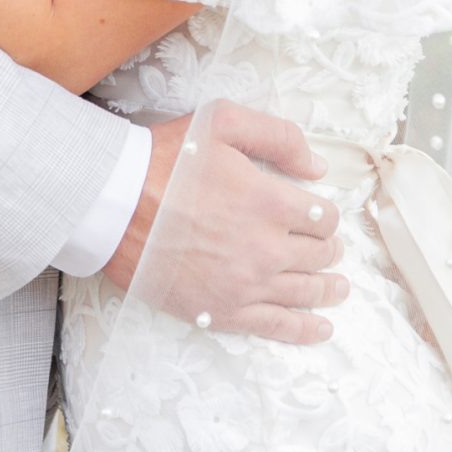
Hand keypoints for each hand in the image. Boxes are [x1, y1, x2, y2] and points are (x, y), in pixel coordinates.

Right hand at [102, 106, 346, 344]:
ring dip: (327, 289)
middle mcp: (267, 247)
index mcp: (272, 202)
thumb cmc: (165, 159)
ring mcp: (246, 284)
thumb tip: (318, 167)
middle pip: (319, 256)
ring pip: (306, 292)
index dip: (326, 217)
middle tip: (327, 249)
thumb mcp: (222, 122)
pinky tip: (321, 328)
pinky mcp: (222, 310)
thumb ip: (278, 137)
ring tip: (337, 288)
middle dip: (328, 250)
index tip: (318, 216)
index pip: (323, 217)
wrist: (113, 204)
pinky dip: (305, 329)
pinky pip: (276, 326)